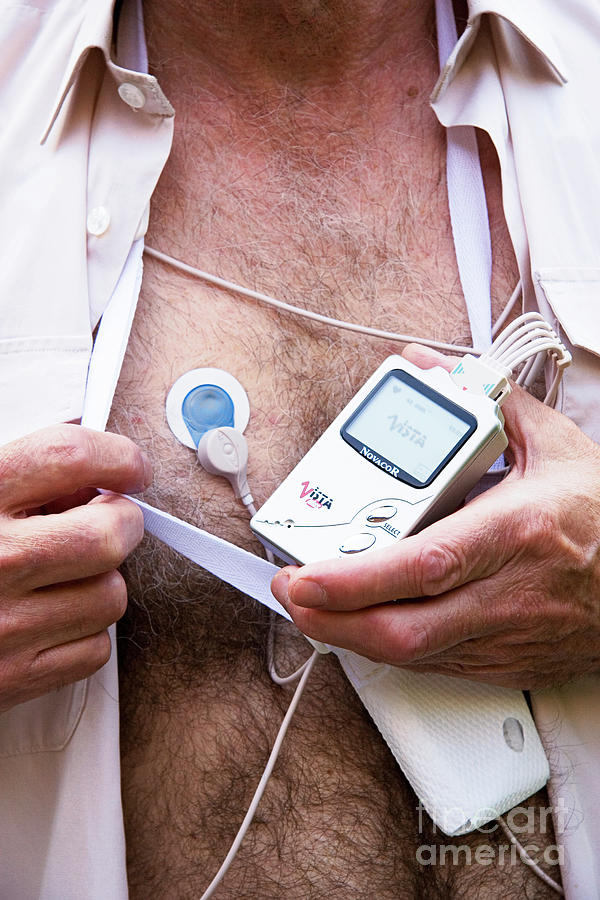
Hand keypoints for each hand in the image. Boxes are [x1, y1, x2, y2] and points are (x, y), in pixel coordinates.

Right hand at [0, 424, 150, 711]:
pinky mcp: (11, 680)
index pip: (69, 456)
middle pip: (111, 534)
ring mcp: (3, 625)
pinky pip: (93, 650)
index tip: (129, 468)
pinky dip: (82, 635)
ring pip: (111, 595)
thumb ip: (15, 478)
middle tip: (108, 522)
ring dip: (99, 583)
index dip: (116, 456)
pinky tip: (48, 621)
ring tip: (60, 578)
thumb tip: (91, 478)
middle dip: (122, 523)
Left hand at [271, 346, 599, 689]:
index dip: (355, 579)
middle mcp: (510, 593)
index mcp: (517, 532)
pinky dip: (390, 645)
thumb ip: (486, 402)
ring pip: (413, 656)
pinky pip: (435, 665)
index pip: (422, 565)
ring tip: (311, 606)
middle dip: (331, 619)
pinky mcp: (507, 662)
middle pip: (404, 628)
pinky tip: (363, 624)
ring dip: (350, 635)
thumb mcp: (553, 447)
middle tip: (289, 592)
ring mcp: (508, 636)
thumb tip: (430, 366)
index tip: (304, 573)